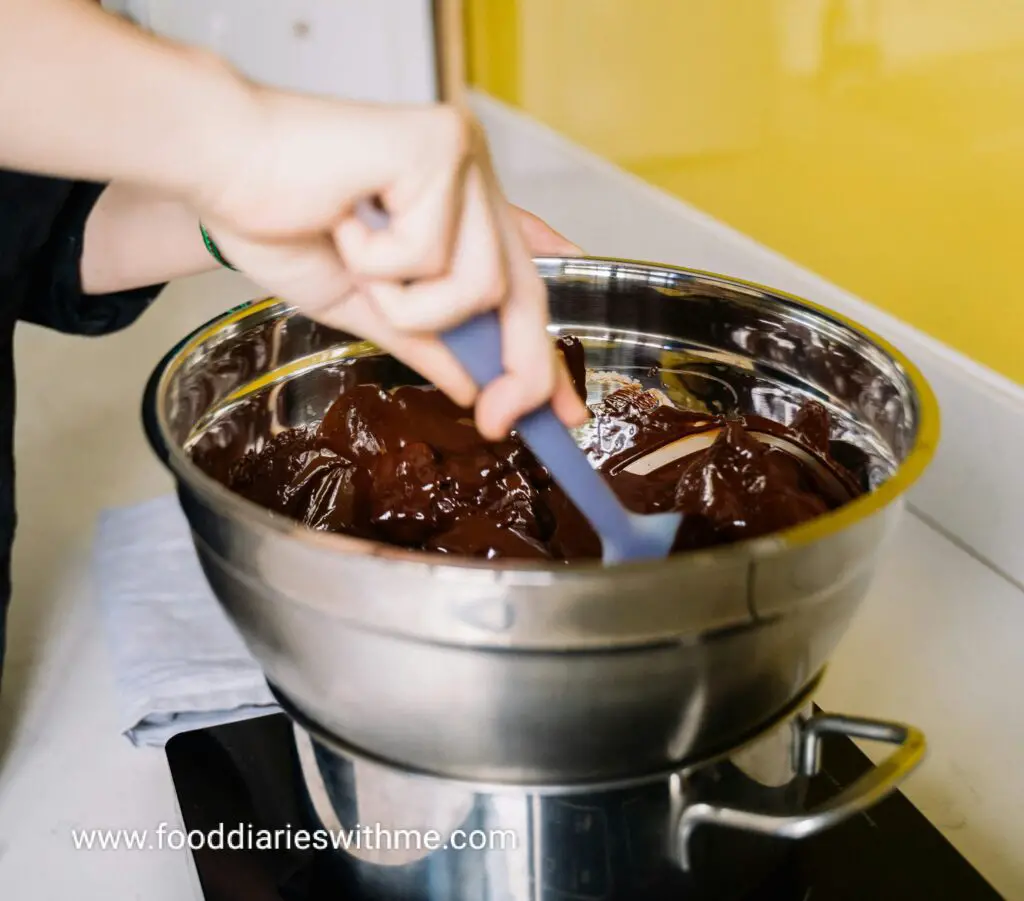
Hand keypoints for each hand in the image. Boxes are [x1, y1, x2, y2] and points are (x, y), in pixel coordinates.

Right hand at [193, 93, 586, 440]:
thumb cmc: (280, 219)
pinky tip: (344, 218)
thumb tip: (474, 387)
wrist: (216, 164)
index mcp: (460, 209)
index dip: (542, 355)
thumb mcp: (366, 305)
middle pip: (522, 293)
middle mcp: (473, 176)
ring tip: (356, 260)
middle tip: (497, 418)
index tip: (563, 413)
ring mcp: (461, 157)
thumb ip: (426, 341)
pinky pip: (430, 252)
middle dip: (518, 368)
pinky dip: (377, 261)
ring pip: (477, 284)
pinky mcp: (436, 145)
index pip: (521, 291)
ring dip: (407, 301)